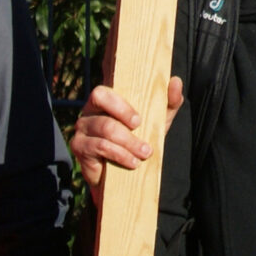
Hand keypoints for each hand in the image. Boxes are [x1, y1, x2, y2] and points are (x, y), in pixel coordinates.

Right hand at [70, 77, 183, 203]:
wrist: (125, 175)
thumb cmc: (140, 139)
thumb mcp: (158, 121)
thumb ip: (169, 101)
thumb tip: (176, 81)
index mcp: (106, 100)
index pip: (103, 91)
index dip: (119, 103)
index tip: (139, 120)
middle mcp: (89, 111)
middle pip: (101, 103)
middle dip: (124, 116)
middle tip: (142, 132)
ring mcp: (82, 128)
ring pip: (105, 128)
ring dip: (128, 143)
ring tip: (144, 153)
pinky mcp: (79, 146)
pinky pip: (100, 146)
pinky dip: (120, 155)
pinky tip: (132, 162)